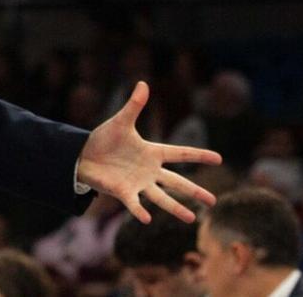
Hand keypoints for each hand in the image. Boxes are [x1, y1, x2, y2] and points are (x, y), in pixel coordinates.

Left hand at [77, 81, 221, 223]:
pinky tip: (146, 219)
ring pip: (161, 198)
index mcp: (152, 152)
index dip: (198, 155)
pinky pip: (133, 203)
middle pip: (177, 182)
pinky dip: (139, 210)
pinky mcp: (122, 192)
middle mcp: (149, 171)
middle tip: (214, 202)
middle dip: (195, 191)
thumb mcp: (120, 122)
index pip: (180, 154)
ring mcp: (137, 183)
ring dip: (175, 208)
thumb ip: (134, 105)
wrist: (82, 155)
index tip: (219, 158)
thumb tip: (143, 83)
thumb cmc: (104, 139)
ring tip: (192, 219)